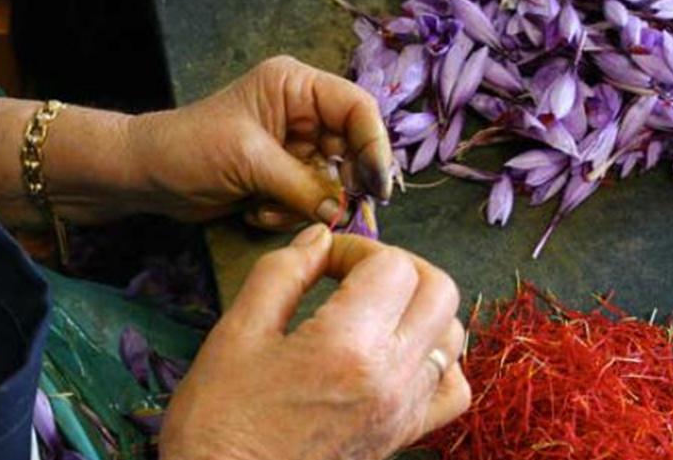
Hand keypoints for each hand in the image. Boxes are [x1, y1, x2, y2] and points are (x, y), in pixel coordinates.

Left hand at [128, 56, 392, 227]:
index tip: (377, 188)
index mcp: (296, 87)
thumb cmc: (189, 149)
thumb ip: (304, 186)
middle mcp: (303, 113)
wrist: (146, 177)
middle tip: (334, 212)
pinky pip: (310, 200)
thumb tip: (344, 213)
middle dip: (340, 185)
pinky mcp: (285, 176)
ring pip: (332, 182)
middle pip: (351, 148)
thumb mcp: (250, 161)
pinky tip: (255, 211)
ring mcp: (295, 147)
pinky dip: (288, 212)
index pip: (357, 109)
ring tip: (267, 207)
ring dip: (305, 204)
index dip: (374, 146)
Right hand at [159, 225, 470, 459]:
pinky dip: (439, 361)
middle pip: (438, 289)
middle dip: (399, 266)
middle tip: (355, 274)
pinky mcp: (405, 436)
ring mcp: (405, 410)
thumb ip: (283, 271)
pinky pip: (452, 390)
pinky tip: (402, 355)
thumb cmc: (220, 420)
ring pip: (452, 334)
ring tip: (374, 309)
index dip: (356, 249)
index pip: (391, 265)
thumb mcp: (237, 332)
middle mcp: (393, 376)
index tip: (322, 262)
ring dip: (420, 306)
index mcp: (349, 344)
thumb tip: (320, 237)